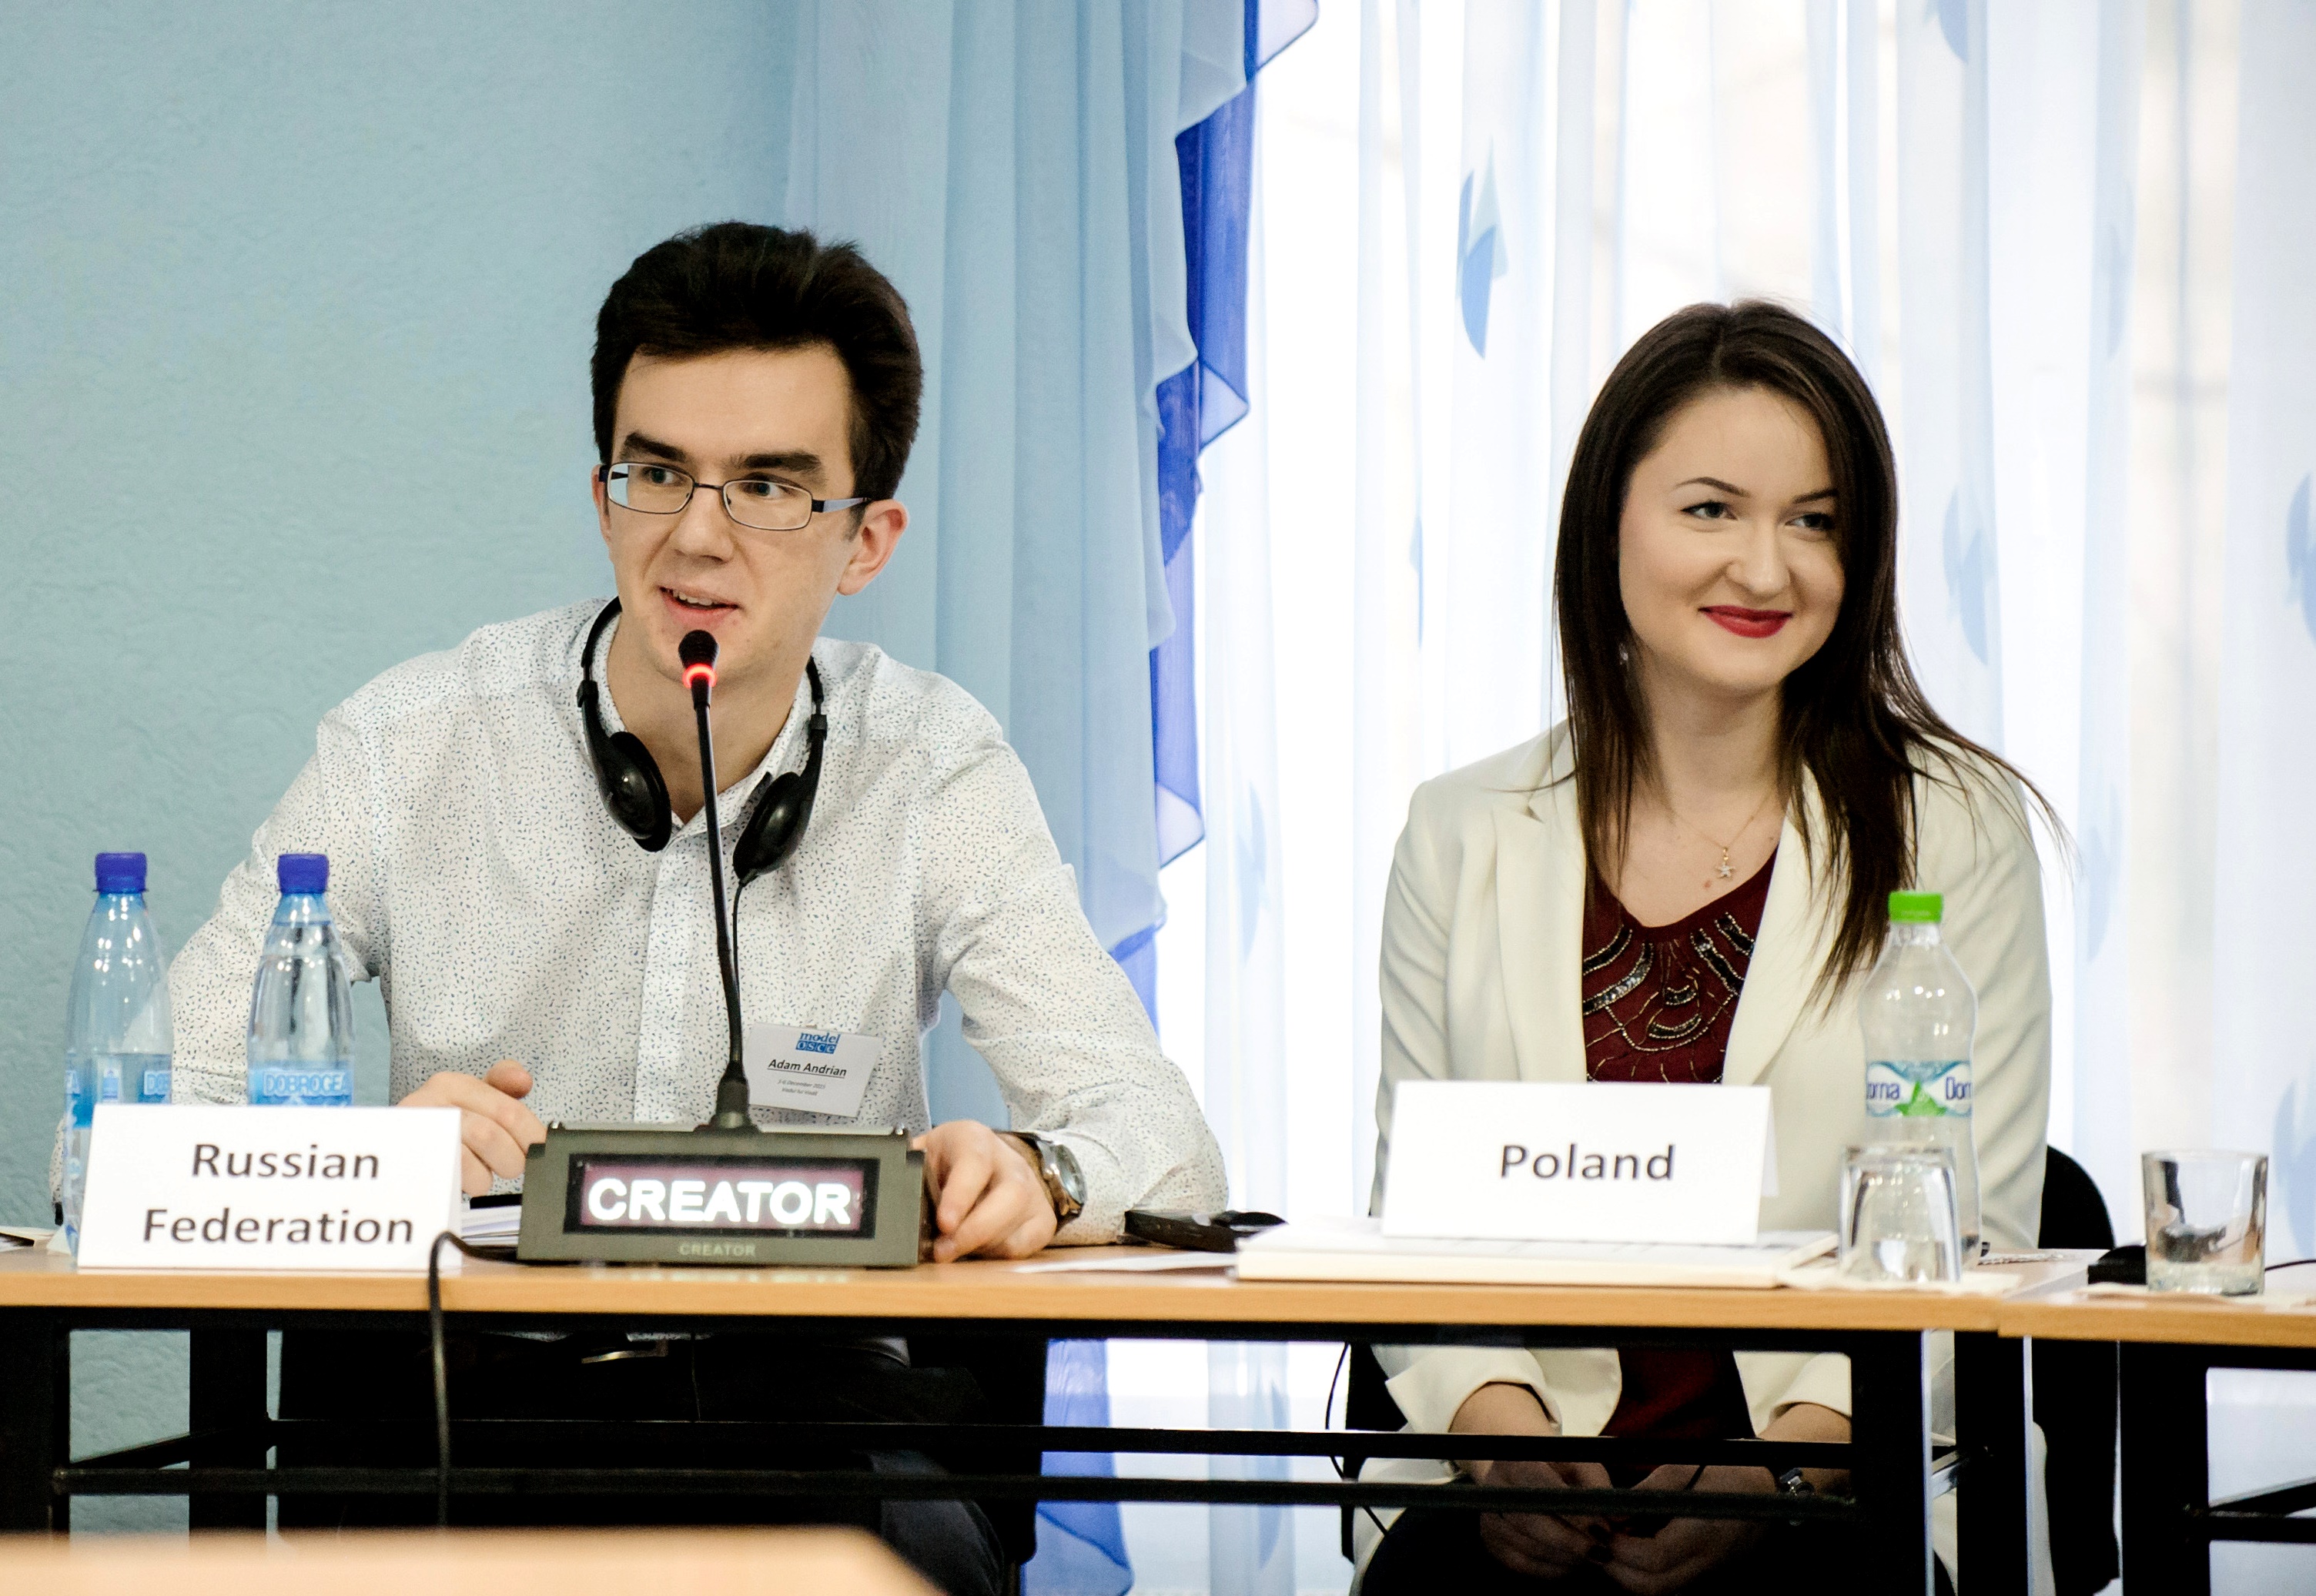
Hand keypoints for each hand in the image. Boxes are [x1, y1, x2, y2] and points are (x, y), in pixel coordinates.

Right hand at [399, 1061, 545, 1195]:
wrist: (396, 1147)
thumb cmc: (443, 1124)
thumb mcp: (471, 1100)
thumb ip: (501, 1087)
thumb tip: (522, 1081)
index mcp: (452, 1084)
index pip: (507, 1109)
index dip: (531, 1133)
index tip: (538, 1146)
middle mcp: (430, 1103)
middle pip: (490, 1135)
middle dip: (510, 1158)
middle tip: (511, 1165)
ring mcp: (416, 1134)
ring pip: (469, 1160)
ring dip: (486, 1175)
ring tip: (484, 1174)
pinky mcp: (409, 1162)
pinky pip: (452, 1178)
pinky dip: (468, 1184)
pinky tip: (466, 1181)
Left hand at [910, 1121, 1057, 1261]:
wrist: (987, 1163)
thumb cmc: (947, 1162)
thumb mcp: (925, 1156)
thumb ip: (909, 1173)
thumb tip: (889, 1196)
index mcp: (975, 1139)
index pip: (974, 1162)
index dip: (960, 1195)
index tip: (943, 1223)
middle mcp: (1010, 1162)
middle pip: (1009, 1195)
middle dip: (975, 1230)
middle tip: (943, 1252)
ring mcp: (1031, 1191)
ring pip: (1018, 1222)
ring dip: (982, 1246)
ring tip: (952, 1253)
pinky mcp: (1042, 1219)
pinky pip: (1026, 1245)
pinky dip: (999, 1255)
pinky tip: (977, 1252)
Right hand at [1452, 1382, 1613, 1578]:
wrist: (1526, 1472)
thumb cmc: (1562, 1468)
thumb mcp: (1582, 1465)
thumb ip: (1599, 1488)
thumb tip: (1619, 1518)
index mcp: (1516, 1460)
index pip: (1541, 1488)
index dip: (1573, 1512)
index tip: (1603, 1531)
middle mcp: (1494, 1488)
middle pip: (1530, 1521)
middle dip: (1570, 1541)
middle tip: (1602, 1552)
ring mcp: (1489, 1516)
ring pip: (1527, 1546)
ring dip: (1564, 1557)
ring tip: (1592, 1556)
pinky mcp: (1491, 1542)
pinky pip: (1521, 1564)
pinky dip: (1550, 1568)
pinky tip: (1571, 1562)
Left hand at [1596, 1401, 1848, 1593]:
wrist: (1767, 1492)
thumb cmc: (1726, 1476)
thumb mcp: (1684, 1470)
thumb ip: (1648, 1492)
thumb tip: (1612, 1509)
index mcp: (1703, 1534)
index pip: (1654, 1557)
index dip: (1622, 1548)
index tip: (1602, 1530)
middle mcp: (1706, 1561)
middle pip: (1652, 1585)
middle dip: (1617, 1569)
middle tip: (1597, 1544)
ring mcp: (1706, 1573)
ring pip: (1658, 1590)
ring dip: (1628, 1575)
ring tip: (1610, 1546)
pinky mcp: (1704, 1575)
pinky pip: (1669, 1585)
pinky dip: (1644, 1575)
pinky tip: (1632, 1552)